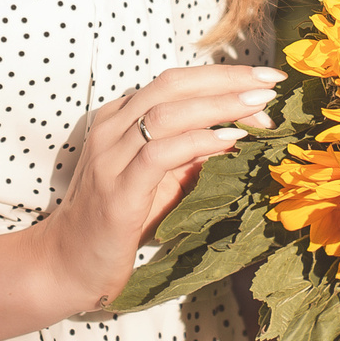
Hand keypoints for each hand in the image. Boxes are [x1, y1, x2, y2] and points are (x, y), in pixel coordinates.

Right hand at [28, 63, 283, 315]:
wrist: (69, 264)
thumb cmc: (120, 221)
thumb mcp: (164, 179)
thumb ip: (194, 153)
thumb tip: (243, 132)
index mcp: (120, 118)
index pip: (176, 82)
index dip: (222, 76)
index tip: (264, 80)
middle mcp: (111, 129)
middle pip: (173, 85)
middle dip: (227, 80)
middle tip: (270, 84)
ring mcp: (110, 158)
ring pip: (167, 113)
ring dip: (219, 106)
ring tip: (260, 109)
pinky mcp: (117, 191)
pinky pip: (160, 154)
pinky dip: (199, 142)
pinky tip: (230, 142)